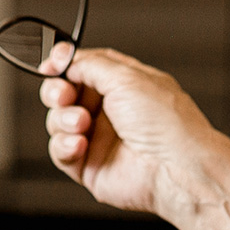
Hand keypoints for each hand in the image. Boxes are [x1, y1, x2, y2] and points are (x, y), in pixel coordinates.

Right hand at [40, 45, 213, 216]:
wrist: (177, 169)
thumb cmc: (167, 124)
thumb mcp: (127, 77)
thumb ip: (90, 64)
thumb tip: (65, 59)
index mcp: (123, 83)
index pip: (84, 66)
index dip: (64, 64)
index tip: (52, 65)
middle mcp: (110, 110)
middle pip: (65, 92)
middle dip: (57, 91)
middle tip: (64, 95)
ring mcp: (99, 138)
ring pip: (58, 121)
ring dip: (63, 119)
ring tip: (81, 124)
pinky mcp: (89, 165)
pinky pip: (60, 152)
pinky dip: (63, 146)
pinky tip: (78, 145)